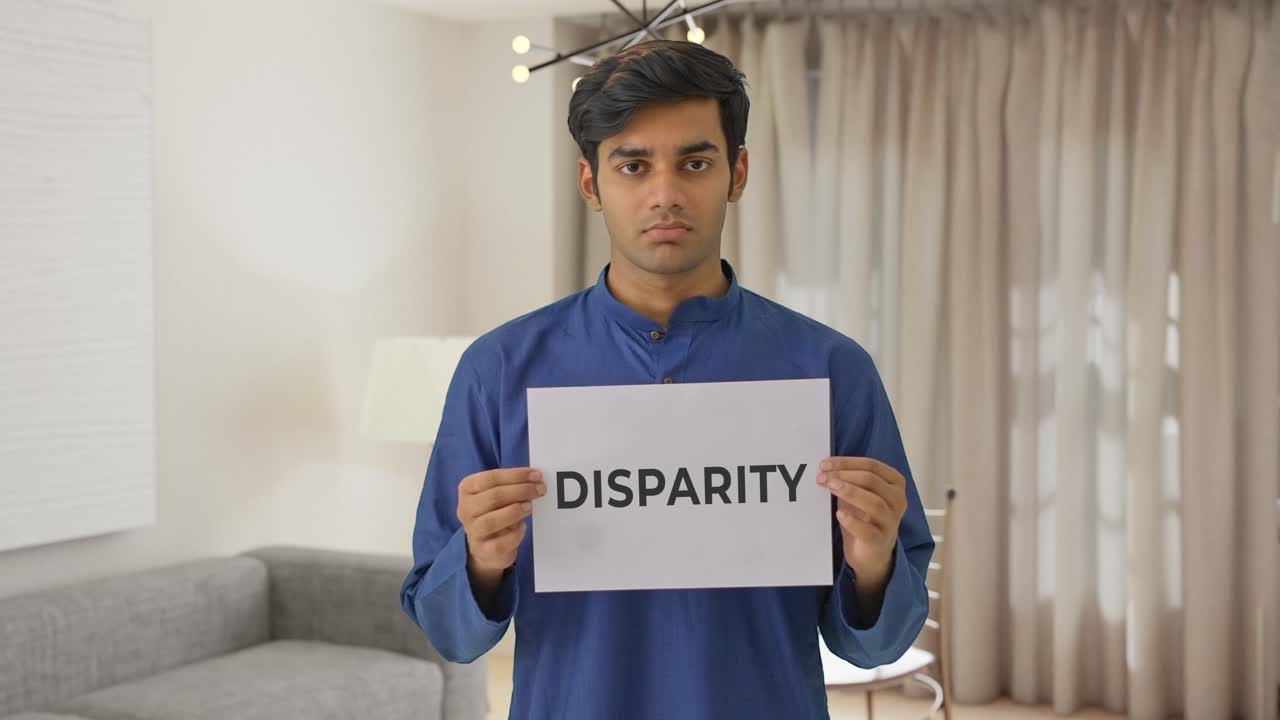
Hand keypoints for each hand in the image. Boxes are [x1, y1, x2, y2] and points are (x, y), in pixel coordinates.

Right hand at [457, 468, 546, 583]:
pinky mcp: (483, 550)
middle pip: (493, 497)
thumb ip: (511, 485)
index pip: (491, 478)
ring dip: (515, 511)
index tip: (536, 475)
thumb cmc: (494, 513)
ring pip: (491, 520)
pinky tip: (523, 527)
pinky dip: (514, 534)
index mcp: (467, 489)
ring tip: (530, 507)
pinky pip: (499, 543)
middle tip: (540, 489)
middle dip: (521, 491)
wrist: (485, 546)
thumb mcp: (497, 495)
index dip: (516, 475)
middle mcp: (465, 509)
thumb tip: (535, 479)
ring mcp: (473, 531)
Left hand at [816, 456, 906, 591]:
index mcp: (894, 483)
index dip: (847, 463)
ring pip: (874, 502)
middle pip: (872, 480)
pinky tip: (840, 514)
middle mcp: (897, 500)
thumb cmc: (865, 518)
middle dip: (844, 475)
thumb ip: (847, 480)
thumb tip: (824, 468)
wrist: (872, 553)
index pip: (871, 466)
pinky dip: (853, 521)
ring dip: (850, 492)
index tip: (825, 463)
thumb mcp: (858, 494)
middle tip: (822, 476)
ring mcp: (890, 521)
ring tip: (830, 487)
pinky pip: (868, 530)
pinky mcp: (880, 540)